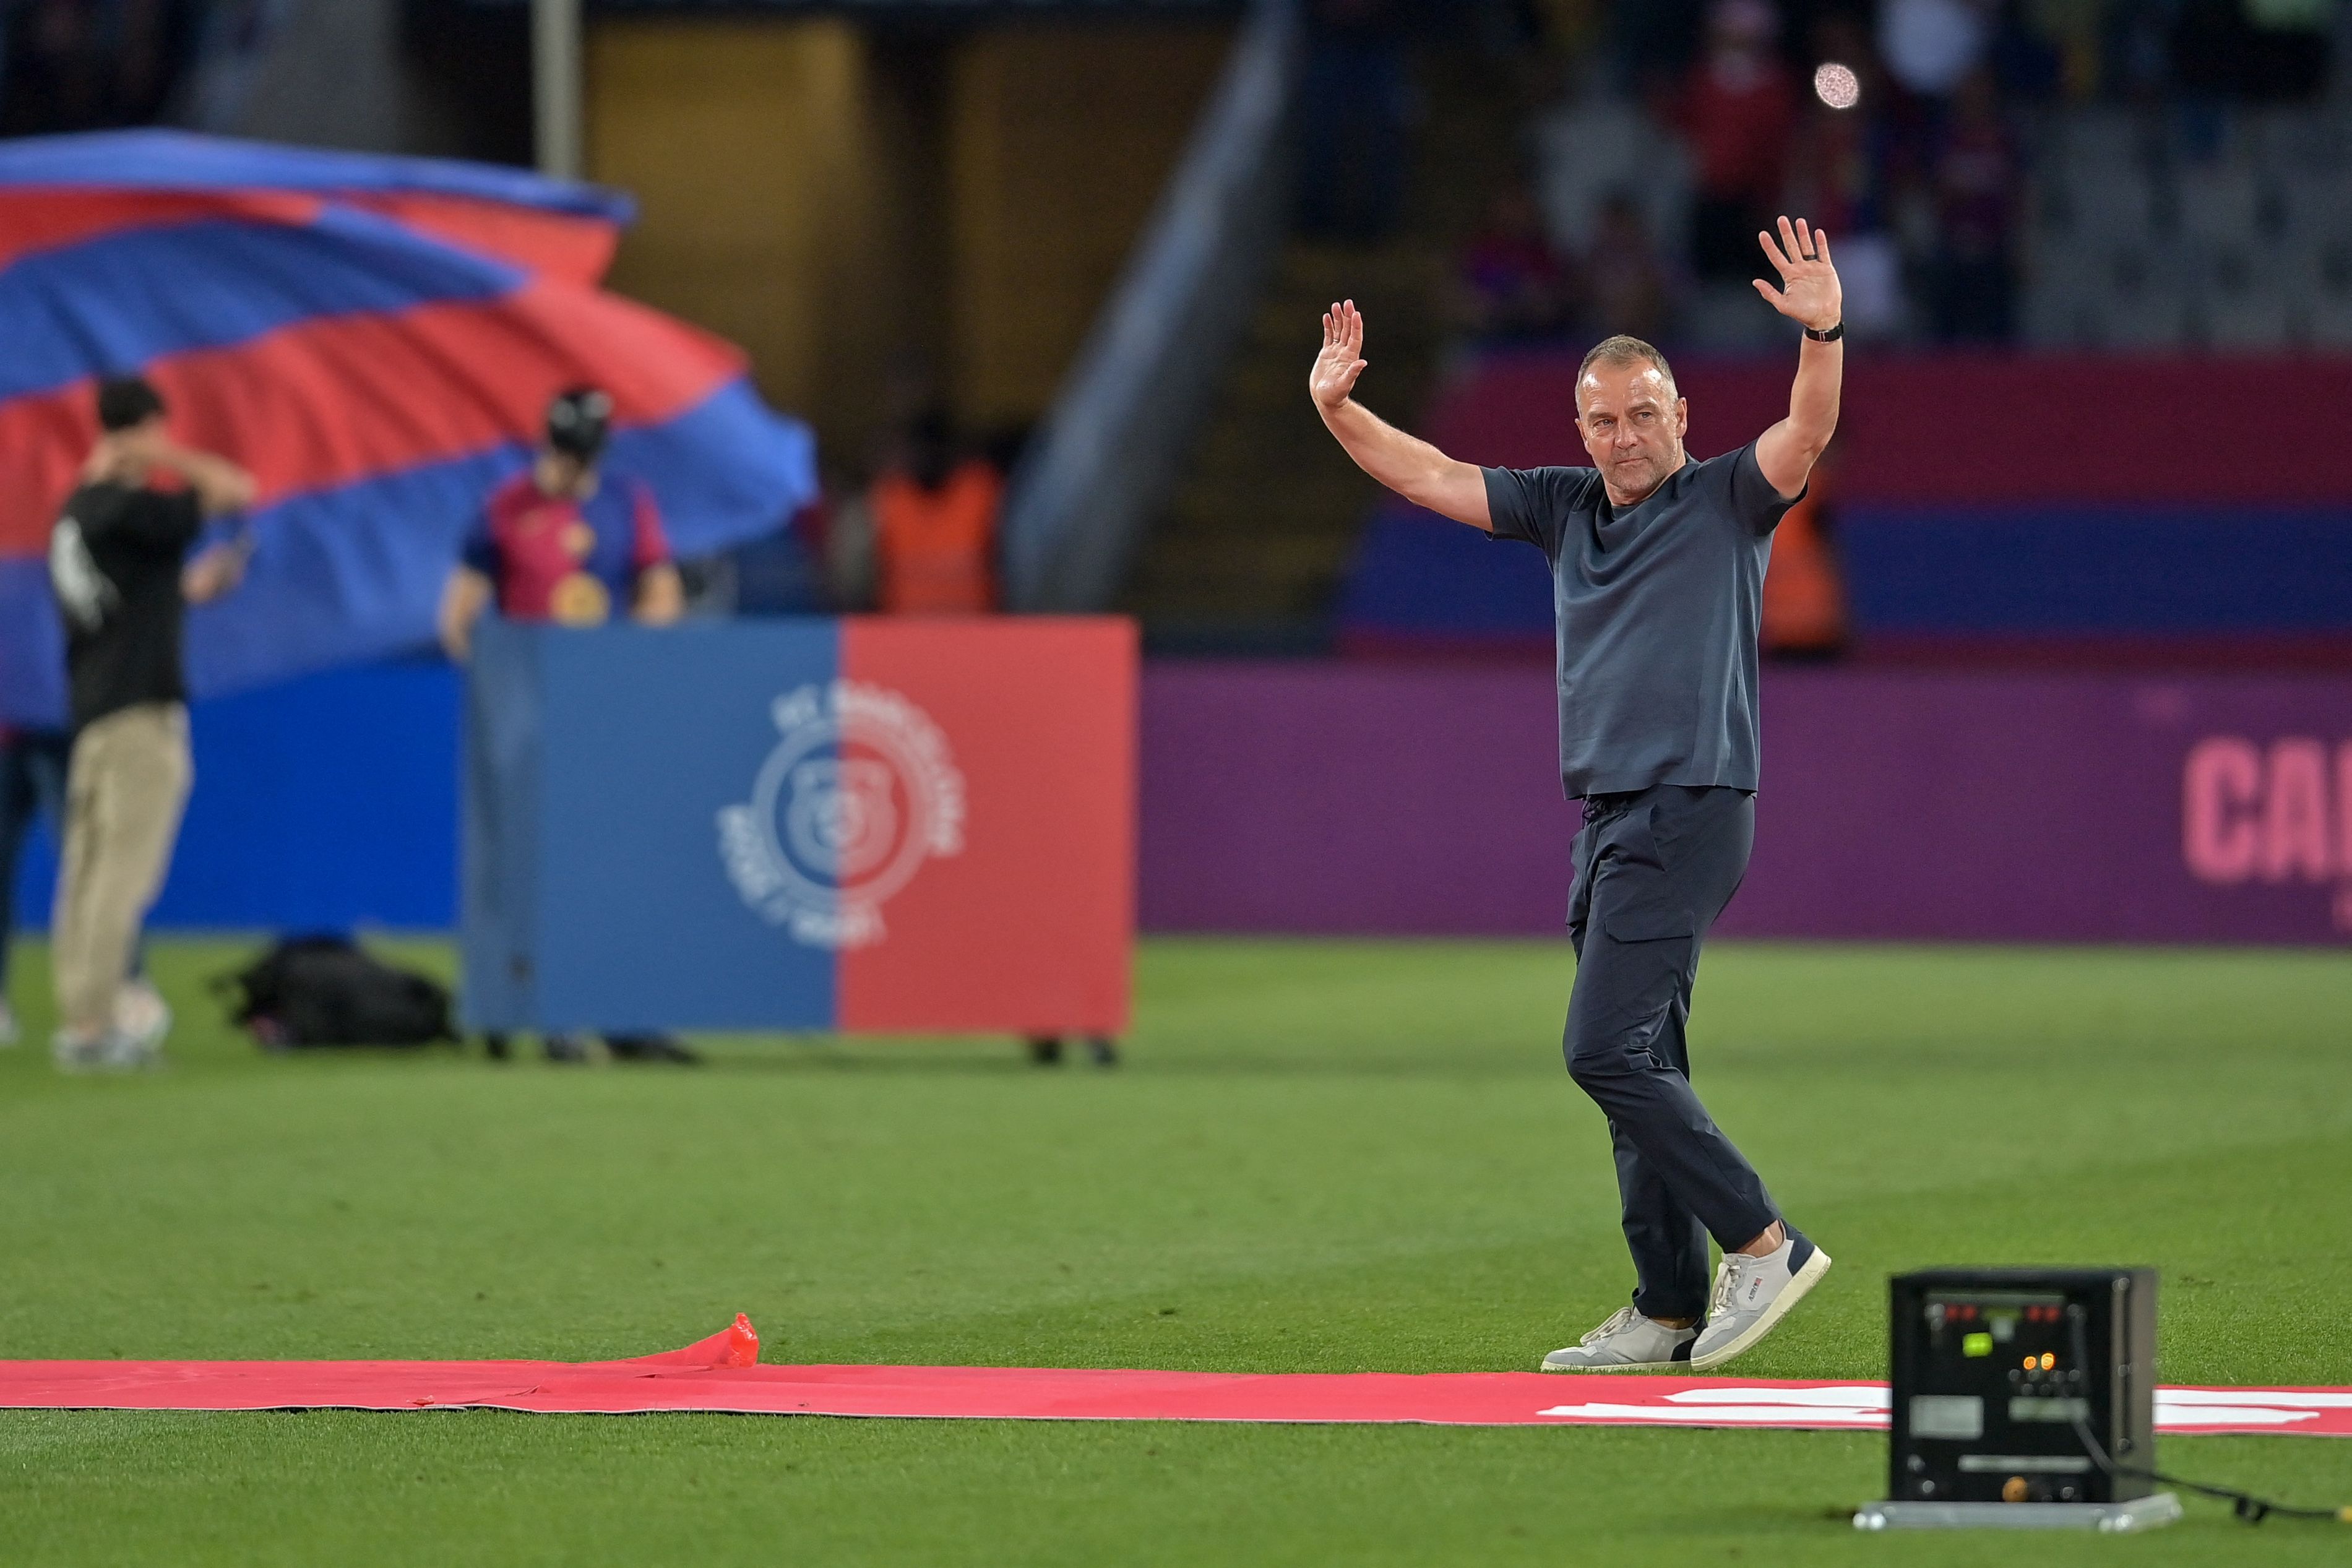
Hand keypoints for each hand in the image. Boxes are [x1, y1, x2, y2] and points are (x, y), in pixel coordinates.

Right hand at [1310, 300, 1369, 412]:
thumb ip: (1352, 373)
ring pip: (1338, 331)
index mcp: (1350, 358)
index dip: (1356, 325)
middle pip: (1348, 330)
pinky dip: (1328, 326)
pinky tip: (1327, 317)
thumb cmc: (1335, 395)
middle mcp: (1344, 352)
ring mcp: (1336, 352)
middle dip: (1347, 316)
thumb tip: (1362, 362)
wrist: (1325, 399)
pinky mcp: (1326, 354)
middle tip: (1346, 302)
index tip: (1355, 313)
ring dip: (1338, 318)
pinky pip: (1328, 337)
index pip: (1355, 337)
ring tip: (1335, 305)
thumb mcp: (1343, 384)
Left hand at [1753, 216, 1841, 334]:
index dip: (1769, 246)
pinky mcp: (1826, 269)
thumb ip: (1769, 293)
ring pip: (1806, 246)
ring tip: (1799, 221)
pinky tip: (1817, 232)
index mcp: (1788, 276)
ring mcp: (1813, 267)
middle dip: (1786, 233)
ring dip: (1803, 234)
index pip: (1776, 257)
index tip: (1762, 234)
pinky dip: (1821, 243)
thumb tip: (1755, 282)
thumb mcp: (1783, 305)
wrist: (1822, 317)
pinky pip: (1823, 253)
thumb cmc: (1802, 313)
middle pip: (1791, 247)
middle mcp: (1799, 268)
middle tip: (1781, 219)